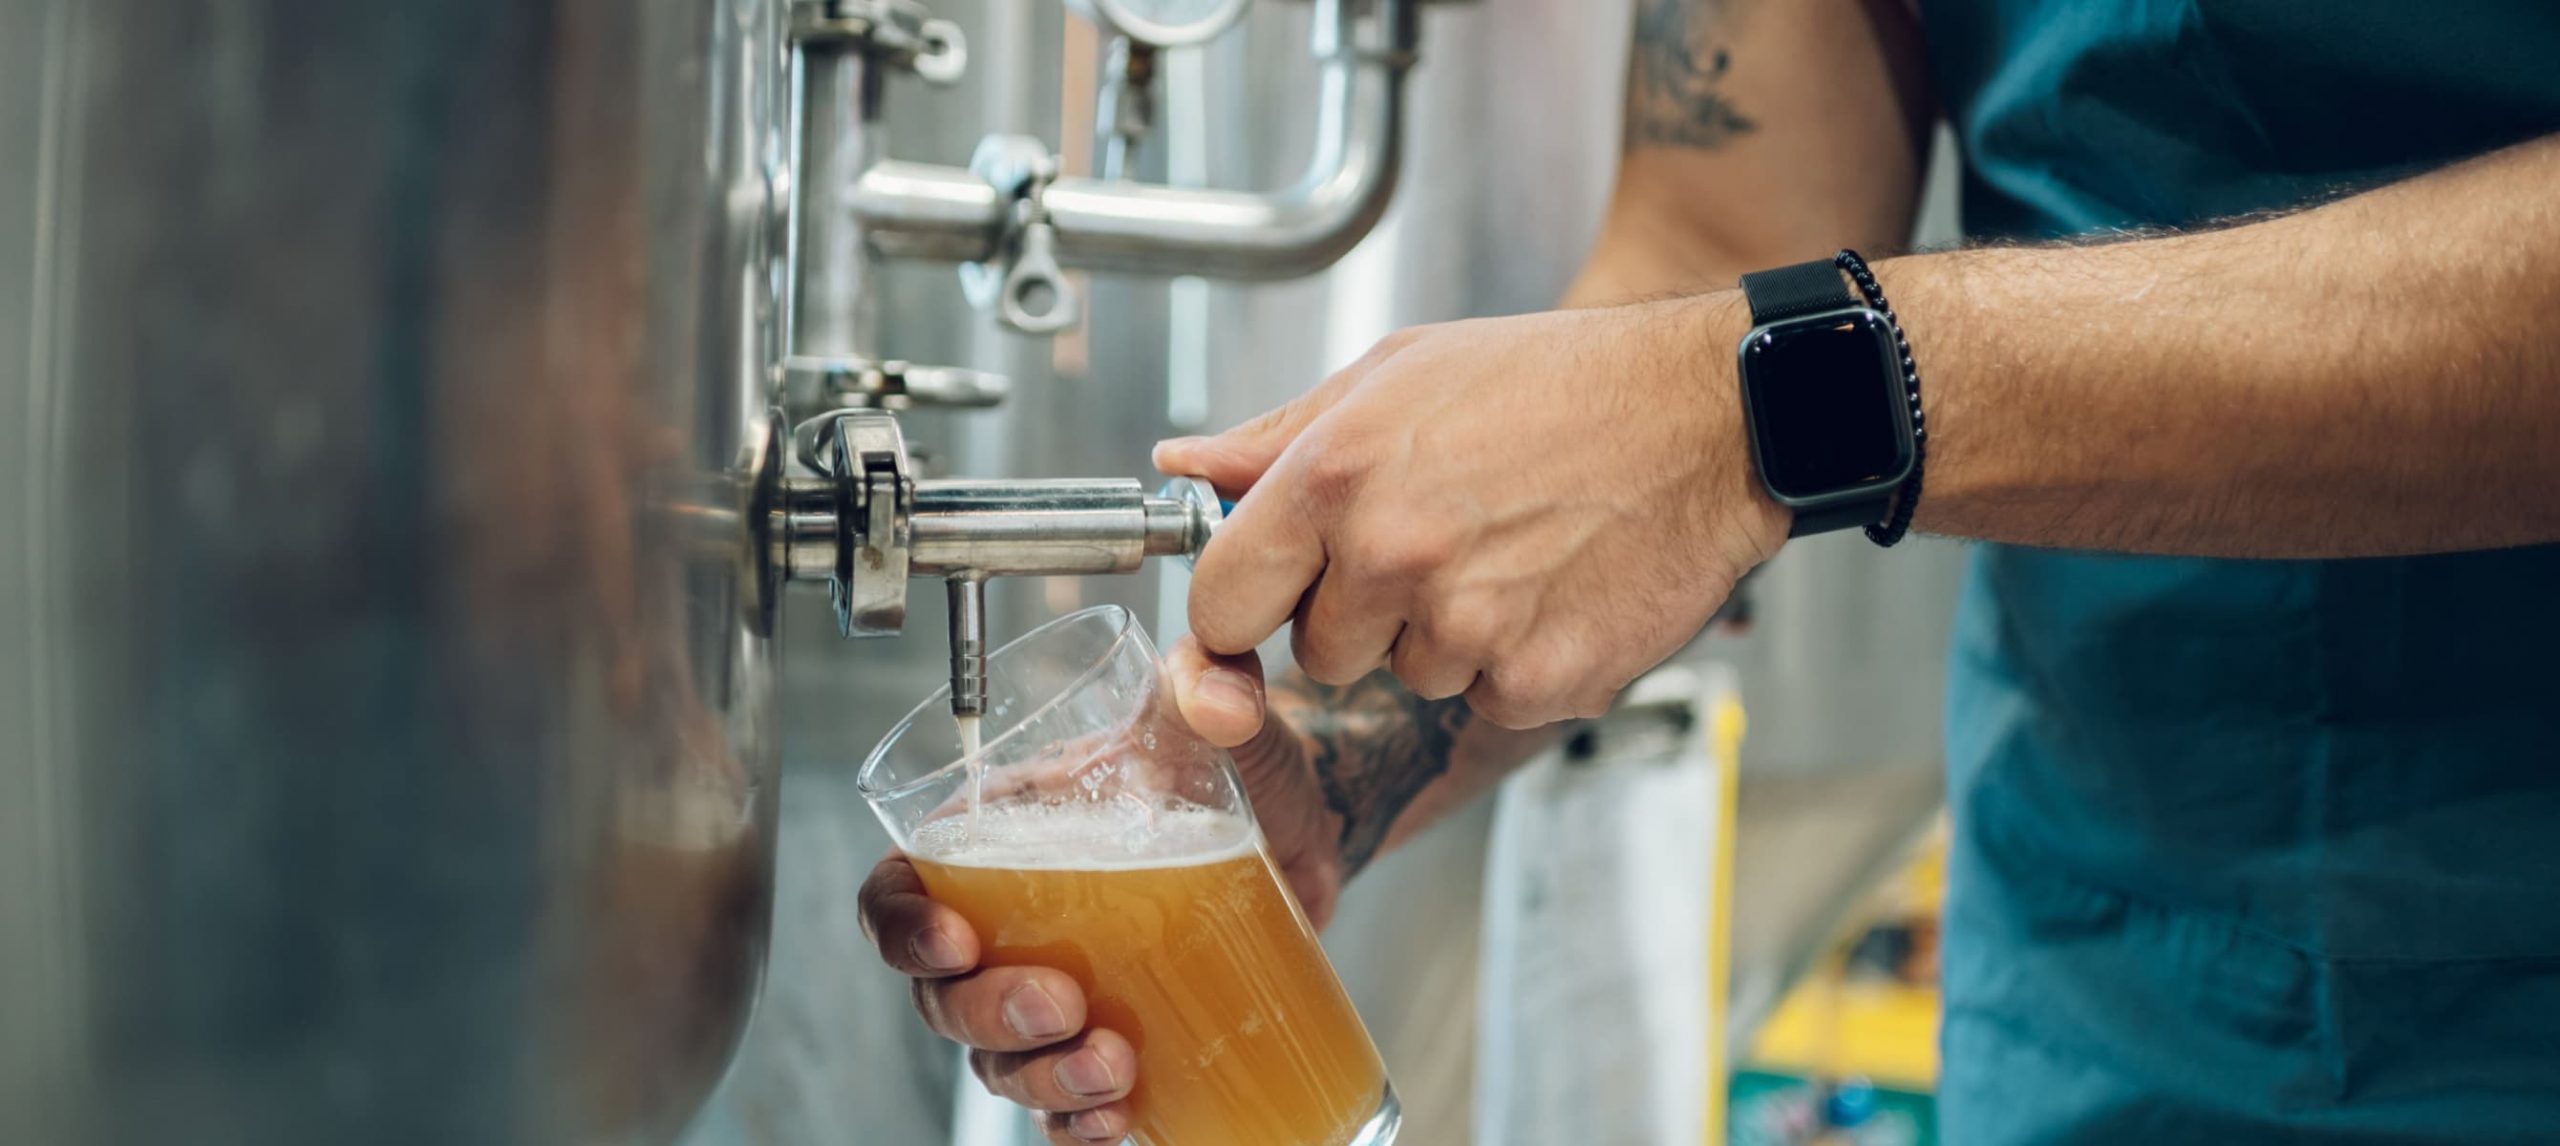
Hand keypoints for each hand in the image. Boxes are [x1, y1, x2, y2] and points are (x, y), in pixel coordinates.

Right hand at [856, 638, 1338, 1145]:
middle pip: (941, 994)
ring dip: (1040, 1078)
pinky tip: (1118, 1119)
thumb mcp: (1219, 712)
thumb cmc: (1236, 764)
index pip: (900, 890)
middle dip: (985, 1013)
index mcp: (999, 838)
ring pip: (998, 1061)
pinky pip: (1064, 1108)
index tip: (953, 939)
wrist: (1311, 826)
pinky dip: (1077, 1126)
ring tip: (1112, 1064)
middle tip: (1060, 1003)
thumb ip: (1213, 678)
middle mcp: (1012, 922)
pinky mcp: (1113, 1040)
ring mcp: (1059, 990)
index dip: (902, 924)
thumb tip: (1217, 694)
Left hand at [1156, 293, 1787, 728]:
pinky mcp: (1536, 681)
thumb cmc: (1558, 382)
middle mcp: (1391, 554)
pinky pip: (1485, 700)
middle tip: (1439, 542)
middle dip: (1362, 616)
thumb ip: (1280, 435)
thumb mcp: (1400, 373)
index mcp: (1335, 474)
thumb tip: (1187, 468)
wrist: (1711, 416)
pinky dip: (1515, 663)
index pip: (1220, 602)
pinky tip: (1555, 589)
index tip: (1274, 597)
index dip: (1245, 608)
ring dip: (1445, 637)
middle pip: (1316, 654)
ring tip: (1511, 552)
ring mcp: (1465, 626)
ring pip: (1406, 678)